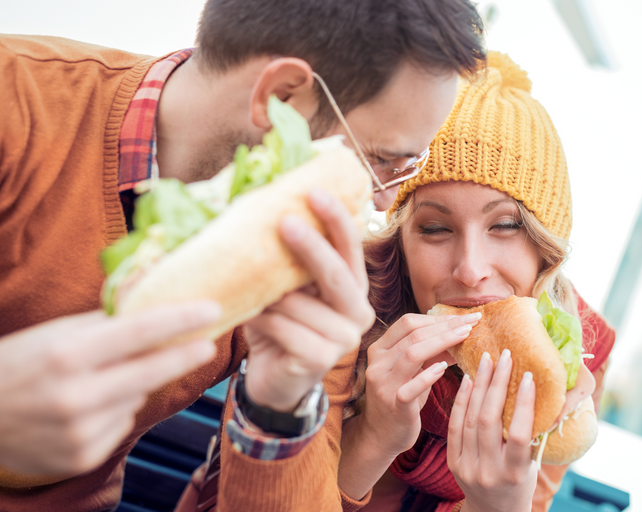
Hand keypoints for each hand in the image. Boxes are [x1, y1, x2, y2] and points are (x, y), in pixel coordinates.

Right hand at [0, 302, 219, 475]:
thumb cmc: (18, 365)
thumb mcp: (53, 335)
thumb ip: (104, 323)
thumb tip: (155, 302)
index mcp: (65, 355)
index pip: (138, 332)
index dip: (179, 320)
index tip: (211, 309)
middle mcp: (74, 396)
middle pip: (150, 371)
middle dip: (185, 355)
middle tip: (208, 343)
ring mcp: (78, 431)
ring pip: (137, 398)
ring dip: (134, 385)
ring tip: (99, 380)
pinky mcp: (82, 457)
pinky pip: (122, 425)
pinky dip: (115, 412)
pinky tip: (87, 408)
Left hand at [243, 189, 375, 413]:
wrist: (272, 382)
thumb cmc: (278, 327)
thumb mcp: (283, 290)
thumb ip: (284, 263)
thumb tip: (259, 211)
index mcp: (352, 289)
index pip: (350, 248)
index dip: (337, 220)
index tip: (315, 192)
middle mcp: (358, 312)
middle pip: (335, 273)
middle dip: (310, 246)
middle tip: (284, 221)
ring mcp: (343, 339)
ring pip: (300, 303)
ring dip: (269, 296)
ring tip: (248, 295)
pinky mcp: (321, 360)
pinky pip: (285, 329)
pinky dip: (263, 320)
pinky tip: (250, 318)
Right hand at [360, 312, 480, 455]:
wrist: (383, 436)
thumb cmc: (402, 398)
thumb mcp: (414, 371)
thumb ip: (432, 352)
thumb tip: (462, 332)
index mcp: (380, 349)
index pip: (408, 323)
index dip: (437, 318)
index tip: (464, 316)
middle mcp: (377, 363)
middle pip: (413, 334)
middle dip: (445, 326)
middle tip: (471, 323)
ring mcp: (383, 383)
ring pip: (412, 354)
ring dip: (442, 342)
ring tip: (465, 337)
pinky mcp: (393, 404)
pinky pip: (411, 386)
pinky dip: (430, 375)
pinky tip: (445, 367)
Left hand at [448, 350, 537, 511]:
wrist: (493, 511)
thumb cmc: (521, 483)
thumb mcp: (532, 465)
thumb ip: (533, 435)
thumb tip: (546, 393)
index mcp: (515, 473)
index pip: (519, 435)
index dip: (523, 404)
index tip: (528, 377)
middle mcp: (489, 472)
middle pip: (489, 421)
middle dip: (497, 385)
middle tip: (505, 357)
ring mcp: (467, 468)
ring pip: (470, 420)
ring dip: (479, 386)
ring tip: (487, 361)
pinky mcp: (453, 462)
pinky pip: (455, 427)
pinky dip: (461, 401)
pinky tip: (469, 380)